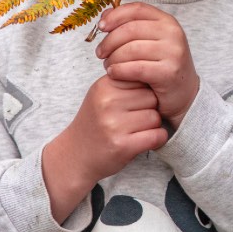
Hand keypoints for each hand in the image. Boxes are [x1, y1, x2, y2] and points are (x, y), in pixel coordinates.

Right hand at [42, 76, 167, 221]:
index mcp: (104, 86)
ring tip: (136, 131)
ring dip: (152, 126)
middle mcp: (107, 103)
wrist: (74, 156)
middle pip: (153, 98)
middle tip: (135, 120)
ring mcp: (113, 125)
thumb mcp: (102, 96)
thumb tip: (156, 75)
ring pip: (156, 118)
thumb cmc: (95, 124)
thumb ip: (125, 83)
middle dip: (150, 109)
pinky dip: (157, 139)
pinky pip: (157, 136)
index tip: (135, 103)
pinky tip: (145, 141)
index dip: (144, 92)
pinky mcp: (122, 145)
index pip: (142, 78)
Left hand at [97, 2, 199, 123]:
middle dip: (109, 41)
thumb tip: (105, 14)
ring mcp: (173, 52)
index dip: (115, 16)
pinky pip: (135, 68)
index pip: (137, 9)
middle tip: (100, 53)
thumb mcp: (150, 41)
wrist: (184, 92)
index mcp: (167, 21)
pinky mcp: (169, 72)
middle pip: (130, 29)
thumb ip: (129, 25)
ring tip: (108, 65)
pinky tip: (113, 74)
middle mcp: (173, 33)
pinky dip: (119, 71)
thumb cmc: (161, 65)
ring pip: (131, 49)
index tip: (101, 27)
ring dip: (113, 58)